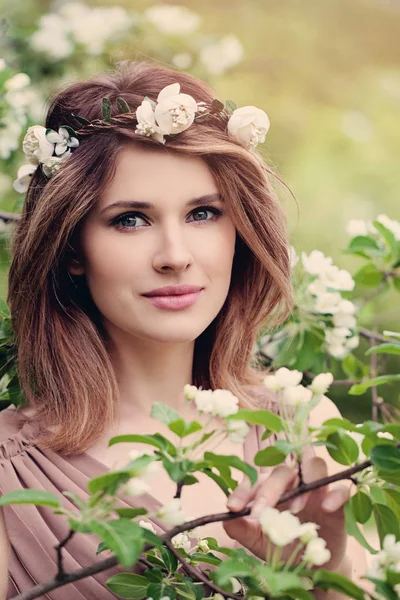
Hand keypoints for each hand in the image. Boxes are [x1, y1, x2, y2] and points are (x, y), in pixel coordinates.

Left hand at [223, 455, 349, 569]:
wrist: (312, 569)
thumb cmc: (282, 547)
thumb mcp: (258, 541)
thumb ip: (241, 529)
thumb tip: (226, 519)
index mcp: (271, 489)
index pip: (256, 479)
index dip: (243, 491)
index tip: (232, 508)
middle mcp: (293, 484)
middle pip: (283, 470)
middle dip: (270, 490)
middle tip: (260, 513)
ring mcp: (316, 490)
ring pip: (314, 465)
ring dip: (304, 483)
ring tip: (295, 509)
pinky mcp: (338, 503)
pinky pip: (342, 488)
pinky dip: (336, 494)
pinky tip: (327, 508)